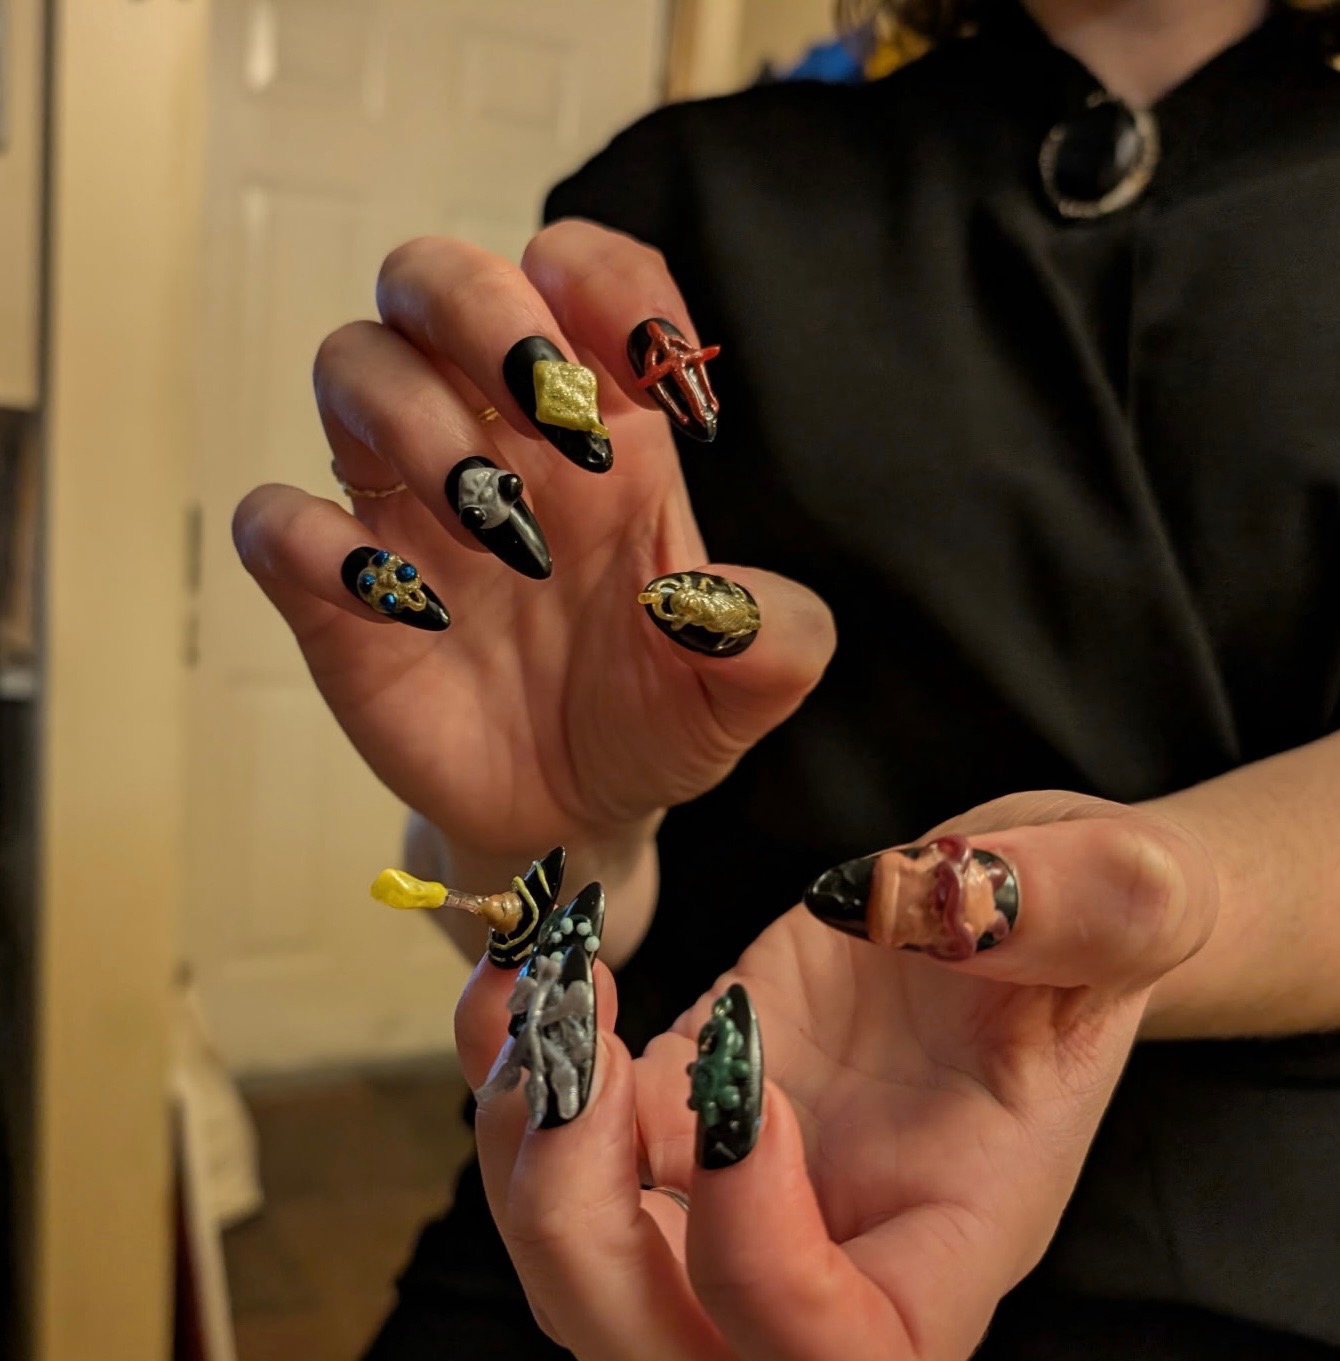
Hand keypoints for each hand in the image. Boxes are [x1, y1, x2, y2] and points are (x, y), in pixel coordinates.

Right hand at [232, 225, 834, 873]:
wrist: (576, 813)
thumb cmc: (656, 714)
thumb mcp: (740, 689)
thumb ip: (772, 644)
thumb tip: (731, 612)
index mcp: (602, 431)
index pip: (580, 276)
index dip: (608, 281)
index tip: (655, 362)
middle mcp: (493, 438)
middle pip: (435, 279)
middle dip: (485, 314)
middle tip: (553, 415)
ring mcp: (405, 508)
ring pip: (352, 364)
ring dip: (419, 426)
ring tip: (500, 534)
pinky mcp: (335, 593)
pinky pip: (274, 520)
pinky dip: (315, 542)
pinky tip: (404, 606)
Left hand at [458, 794, 1217, 1360]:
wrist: (1019, 901)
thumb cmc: (1095, 924)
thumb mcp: (1133, 894)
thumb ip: (1097, 905)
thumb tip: (964, 898)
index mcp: (953, 1243)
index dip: (765, 1282)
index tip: (752, 1099)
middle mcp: (834, 1251)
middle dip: (585, 1250)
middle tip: (589, 1073)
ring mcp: (738, 1194)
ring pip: (579, 1285)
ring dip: (522, 1157)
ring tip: (545, 999)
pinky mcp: (676, 1110)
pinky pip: (553, 1151)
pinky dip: (505, 1075)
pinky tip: (522, 970)